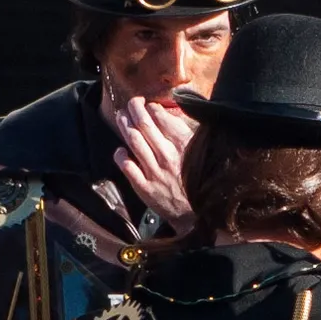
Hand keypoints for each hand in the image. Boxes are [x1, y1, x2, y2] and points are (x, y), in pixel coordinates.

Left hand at [109, 95, 194, 225]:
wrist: (197, 215)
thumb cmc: (197, 181)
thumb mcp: (199, 153)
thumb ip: (186, 134)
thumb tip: (170, 115)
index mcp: (183, 145)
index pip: (161, 116)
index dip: (151, 107)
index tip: (148, 105)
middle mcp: (168, 155)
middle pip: (143, 123)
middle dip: (134, 108)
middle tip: (131, 104)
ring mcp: (154, 171)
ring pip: (133, 140)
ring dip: (124, 125)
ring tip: (121, 117)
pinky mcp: (145, 187)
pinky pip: (126, 166)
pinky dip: (121, 154)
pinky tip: (121, 150)